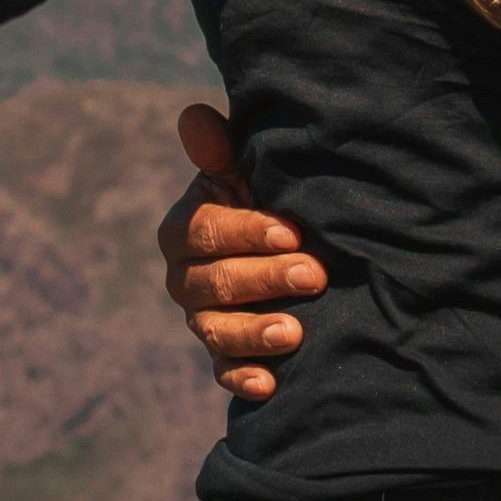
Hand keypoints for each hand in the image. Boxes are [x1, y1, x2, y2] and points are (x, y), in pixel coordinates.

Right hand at [161, 100, 323, 402]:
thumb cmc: (267, 200)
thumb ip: (222, 151)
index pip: (205, 231)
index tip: (290, 230)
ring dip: (253, 333)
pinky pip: (225, 372)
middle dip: (264, 278)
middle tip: (315, 273)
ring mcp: (203, 319)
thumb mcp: (249, 173)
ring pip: (216, 330)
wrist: (290, 248)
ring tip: (295, 333)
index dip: (245, 231)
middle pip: (214, 283)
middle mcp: (185, 278)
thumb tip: (194, 115)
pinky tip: (270, 385)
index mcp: (186, 229)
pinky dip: (244, 379)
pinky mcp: (225, 354)